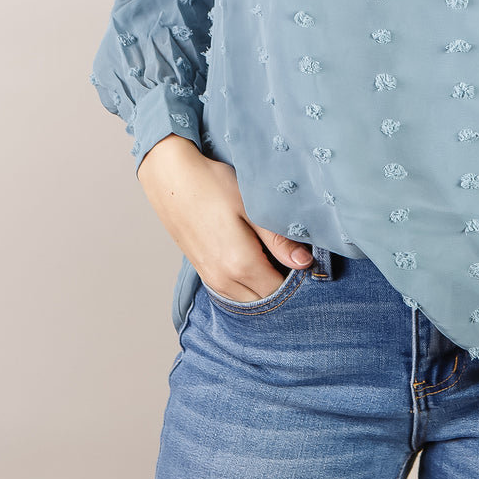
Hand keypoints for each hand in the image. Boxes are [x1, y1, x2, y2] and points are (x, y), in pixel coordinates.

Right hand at [136, 133, 313, 300]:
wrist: (171, 178)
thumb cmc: (213, 185)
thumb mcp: (252, 207)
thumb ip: (278, 240)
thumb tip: (304, 263)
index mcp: (240, 265)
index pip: (280, 290)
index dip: (297, 279)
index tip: (307, 260)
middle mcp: (224, 280)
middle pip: (264, 300)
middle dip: (282, 285)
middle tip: (293, 256)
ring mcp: (210, 279)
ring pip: (247, 298)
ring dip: (264, 285)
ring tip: (273, 255)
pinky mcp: (203, 272)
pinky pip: (232, 291)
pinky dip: (247, 283)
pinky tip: (253, 258)